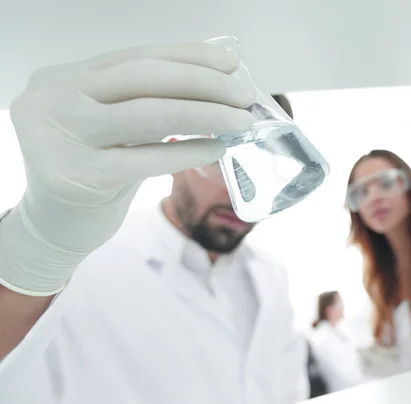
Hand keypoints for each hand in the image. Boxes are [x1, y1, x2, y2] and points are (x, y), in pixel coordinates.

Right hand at [0, 42, 254, 295]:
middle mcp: (54, 98)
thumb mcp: (107, 125)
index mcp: (63, 78)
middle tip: (243, 96)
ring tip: (240, 122)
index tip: (230, 64)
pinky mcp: (79, 176)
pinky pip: (147, 158)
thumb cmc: (91, 170)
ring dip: (205, 114)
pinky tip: (217, 150)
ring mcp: (61, 137)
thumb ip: (142, 102)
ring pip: (148, 114)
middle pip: (143, 78)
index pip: (135, 57)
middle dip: (203, 83)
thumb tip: (216, 90)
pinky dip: (189, 151)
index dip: (188, 57)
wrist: (53, 227)